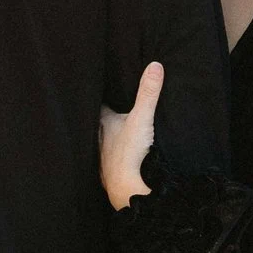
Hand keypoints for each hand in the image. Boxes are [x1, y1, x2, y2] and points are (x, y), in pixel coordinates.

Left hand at [98, 62, 162, 210]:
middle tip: (110, 107)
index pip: (98, 105)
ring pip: (102, 141)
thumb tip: (155, 66)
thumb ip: (148, 93)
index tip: (103, 88)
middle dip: (104, 116)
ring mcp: (102, 156)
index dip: (101, 97)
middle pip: (98, 123)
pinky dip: (113, 154)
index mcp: (103, 123)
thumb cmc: (129, 151)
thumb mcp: (142, 118)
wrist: (125, 187)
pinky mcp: (109, 171)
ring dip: (107, 136)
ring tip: (113, 130)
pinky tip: (118, 156)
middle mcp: (98, 138)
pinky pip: (109, 158)